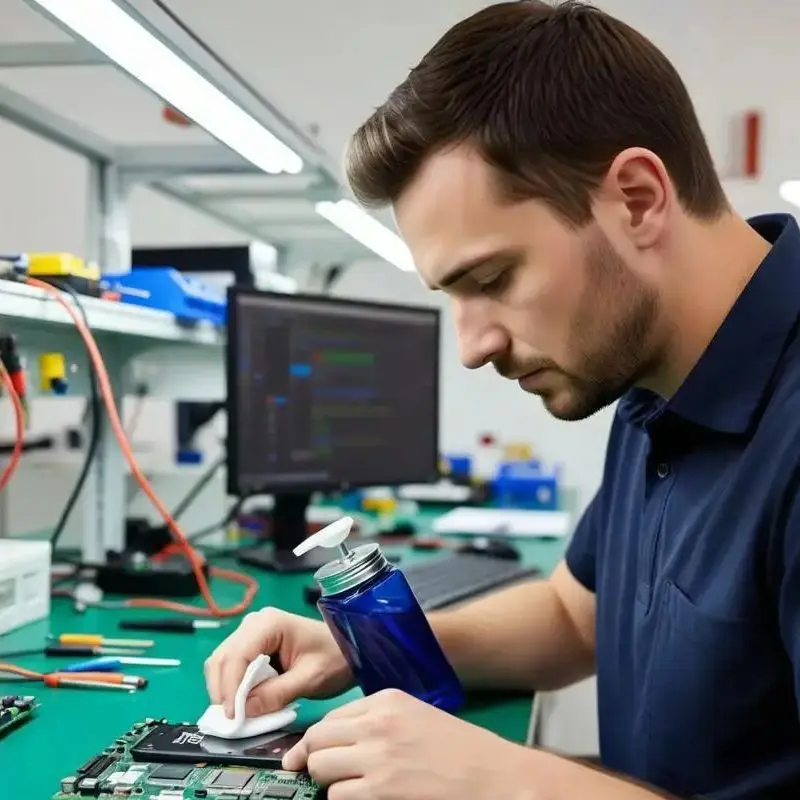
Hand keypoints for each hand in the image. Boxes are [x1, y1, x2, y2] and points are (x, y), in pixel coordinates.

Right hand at [204, 607, 352, 717]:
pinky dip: (233, 687)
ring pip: (223, 663)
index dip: (229, 688)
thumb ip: (276, 694)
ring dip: (226, 690)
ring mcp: (251, 632)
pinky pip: (233, 667)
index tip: (232, 717)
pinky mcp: (253, 645)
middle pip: (223, 658)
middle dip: (223, 690)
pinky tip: (244, 703)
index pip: (236, 656)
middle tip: (232, 720)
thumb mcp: (309, 678)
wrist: (350, 649)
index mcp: (268, 623)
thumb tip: (243, 711)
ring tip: (238, 714)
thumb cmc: (335, 658)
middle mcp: (254, 623)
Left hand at [282, 689, 535, 799]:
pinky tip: (364, 799)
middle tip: (322, 774)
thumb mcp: (415, 717)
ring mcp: (376, 757)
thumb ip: (377, 722)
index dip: (317, 740)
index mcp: (385, 701)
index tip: (309, 754)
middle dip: (314, 759)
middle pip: (316, 740)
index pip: (329, 718)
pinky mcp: (380, 791)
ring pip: (319, 768)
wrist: (492, 775)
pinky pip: (337, 797)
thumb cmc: (459, 749)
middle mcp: (376, 723)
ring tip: (349, 787)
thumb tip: (339, 743)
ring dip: (329, 782)